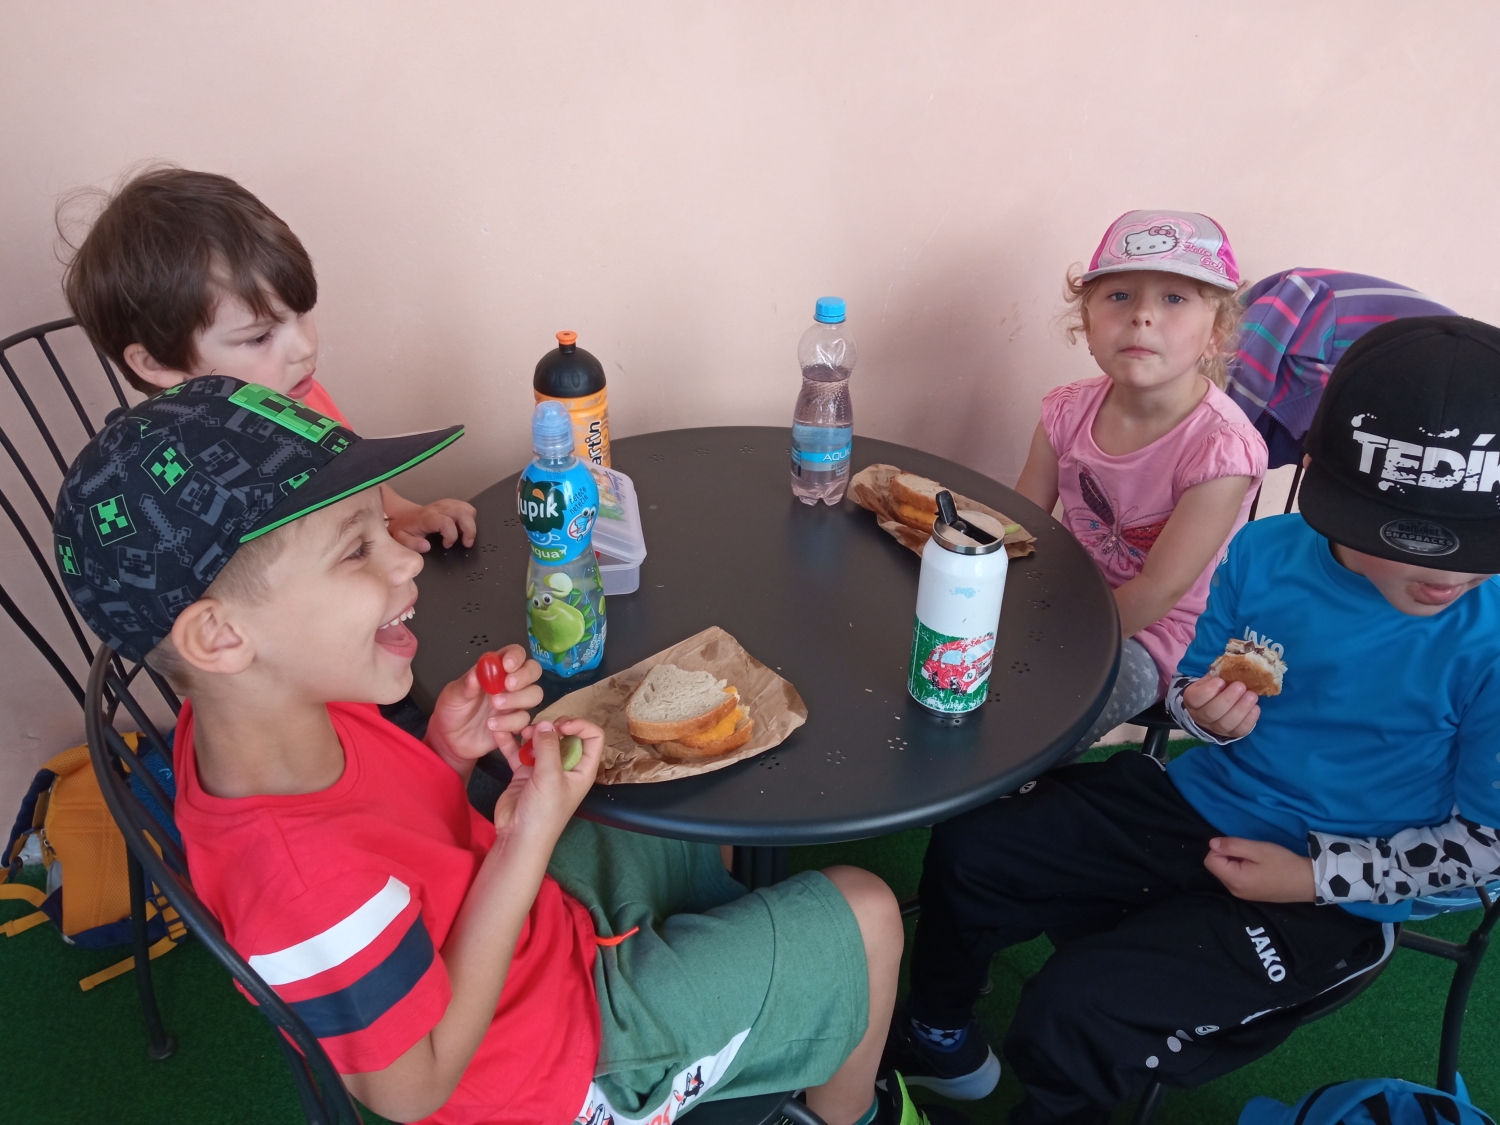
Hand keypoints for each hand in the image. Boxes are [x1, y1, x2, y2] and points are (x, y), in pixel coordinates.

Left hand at [387, 498, 477, 551]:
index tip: (447, 546)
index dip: (451, 536)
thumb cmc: (404, 529)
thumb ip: (412, 544)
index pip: (446, 522)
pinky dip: (469, 518)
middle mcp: (438, 508)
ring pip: (467, 508)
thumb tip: (426, 546)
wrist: (403, 515)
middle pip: (462, 513)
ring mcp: (446, 504)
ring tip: (465, 536)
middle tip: (467, 543)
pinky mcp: (451, 503)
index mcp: (427, 518)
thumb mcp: (401, 539)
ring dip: (471, 523)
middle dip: (469, 530)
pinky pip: (466, 507)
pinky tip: (462, 527)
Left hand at [425, 645, 542, 772]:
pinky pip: (524, 721)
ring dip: (517, 700)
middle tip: (507, 685)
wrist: (450, 740)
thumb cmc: (452, 711)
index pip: (515, 654)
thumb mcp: (452, 695)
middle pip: (533, 671)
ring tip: (494, 707)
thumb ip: (465, 685)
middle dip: (524, 676)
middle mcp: (509, 684)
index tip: (507, 665)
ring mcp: (515, 704)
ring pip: (534, 695)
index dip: (516, 656)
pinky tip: (493, 727)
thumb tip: (476, 674)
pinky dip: (510, 724)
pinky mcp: (516, 724)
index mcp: (495, 670)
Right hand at [490, 718, 602, 844]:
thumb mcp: (550, 777)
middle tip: (538, 729)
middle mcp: (566, 766)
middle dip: (553, 727)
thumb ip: (548, 748)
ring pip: (542, 741)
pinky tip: (500, 732)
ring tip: (522, 732)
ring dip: (532, 732)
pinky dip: (511, 741)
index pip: (593, 737)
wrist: (518, 837)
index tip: (561, 725)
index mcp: (582, 769)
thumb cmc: (543, 812)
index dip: (580, 726)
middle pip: (566, 735)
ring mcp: (544, 769)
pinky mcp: (524, 772)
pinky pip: (519, 751)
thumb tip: (546, 723)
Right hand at [1182, 676, 1260, 739]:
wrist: (1214, 705)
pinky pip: (1239, 731)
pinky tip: (1256, 708)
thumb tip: (1236, 663)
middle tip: (1241, 686)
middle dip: (1228, 699)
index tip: (1221, 681)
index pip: (1195, 698)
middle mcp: (1200, 716)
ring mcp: (1215, 727)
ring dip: (1241, 709)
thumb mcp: (1212, 678)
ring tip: (1252, 696)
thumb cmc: (1214, 688)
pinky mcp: (1230, 734)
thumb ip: (1220, 673)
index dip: (1208, 691)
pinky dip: (1249, 720)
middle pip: (1211, 713)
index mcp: (1192, 699)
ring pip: (1225, 724)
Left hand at [1204, 837, 1314, 901]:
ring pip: (1225, 872)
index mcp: (1234, 880)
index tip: (1240, 848)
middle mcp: (1234, 891)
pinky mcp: (1249, 895)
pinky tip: (1259, 868)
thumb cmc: (1283, 863)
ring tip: (1256, 861)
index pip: (1210, 860)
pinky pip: (1235, 879)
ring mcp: (1242, 895)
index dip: (1221, 849)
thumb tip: (1211, 844)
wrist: (1308, 882)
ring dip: (1235, 862)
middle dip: (1228, 855)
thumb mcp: (1258, 849)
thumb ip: (1232, 845)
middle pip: (1216, 867)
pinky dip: (1241, 870)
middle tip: (1251, 853)